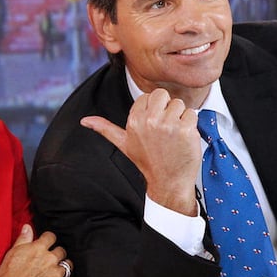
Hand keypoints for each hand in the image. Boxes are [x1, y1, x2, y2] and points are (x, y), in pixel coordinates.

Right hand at [0, 224, 69, 276]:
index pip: (51, 237)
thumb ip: (23, 238)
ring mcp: (55, 275)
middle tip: (50, 260)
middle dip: (57, 254)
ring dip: (62, 268)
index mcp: (39, 248)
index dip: (48, 239)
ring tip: (55, 272)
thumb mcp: (13, 252)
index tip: (47, 243)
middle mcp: (50, 260)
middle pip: (61, 251)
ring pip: (67, 267)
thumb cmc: (8, 275)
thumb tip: (28, 227)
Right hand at [81, 88, 200, 214]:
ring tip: (175, 136)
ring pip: (180, 104)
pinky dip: (192, 125)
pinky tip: (185, 139)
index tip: (154, 128)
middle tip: (166, 129)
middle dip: (167, 108)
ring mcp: (168, 124)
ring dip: (181, 117)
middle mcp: (149, 120)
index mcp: (134, 120)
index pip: (148, 97)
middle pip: (163, 95)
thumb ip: (105, 129)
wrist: (168, 182)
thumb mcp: (124, 144)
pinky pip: (192, 113)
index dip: (154, 110)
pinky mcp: (186, 129)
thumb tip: (84, 121)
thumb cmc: (148, 162)